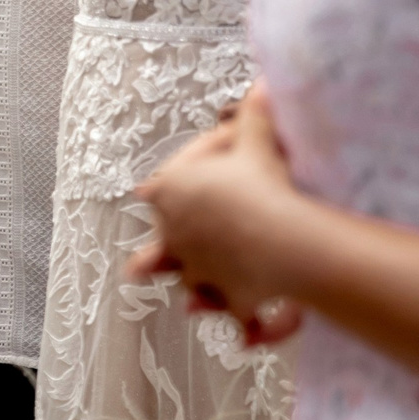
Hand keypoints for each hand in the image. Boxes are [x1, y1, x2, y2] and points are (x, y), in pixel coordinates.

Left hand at [127, 85, 305, 346]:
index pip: (164, 184)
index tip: (173, 187)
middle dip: (160, 251)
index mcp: (171, 191)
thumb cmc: (260, 181)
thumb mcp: (256, 140)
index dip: (176, 182)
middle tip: (140, 266)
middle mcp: (175, 234)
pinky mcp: (227, 296)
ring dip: (192, 290)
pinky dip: (246, 326)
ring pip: (189, 280)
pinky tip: (245, 337)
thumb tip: (263, 82)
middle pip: (165, 238)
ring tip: (189, 307)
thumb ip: (255, 113)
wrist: (279, 235)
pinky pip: (235, 312)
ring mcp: (198, 268)